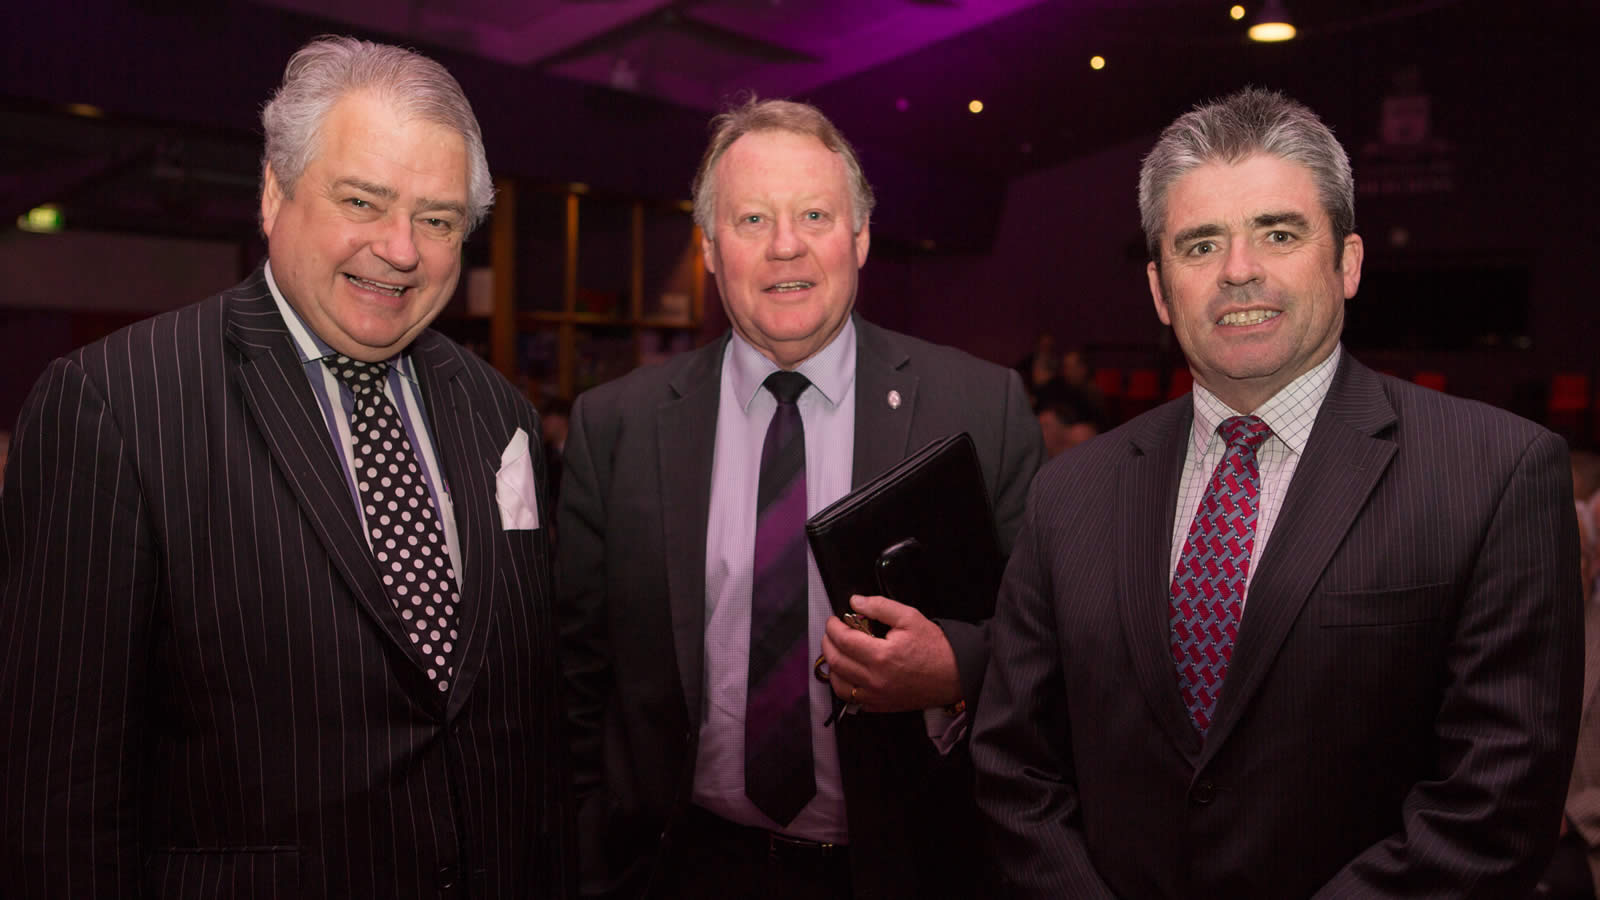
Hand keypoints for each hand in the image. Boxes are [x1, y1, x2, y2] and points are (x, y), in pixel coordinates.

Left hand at [820, 594, 961, 711]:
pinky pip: (852, 700)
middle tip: (832, 632)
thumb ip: (880, 606)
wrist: (955, 675)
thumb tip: (856, 602)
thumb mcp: (910, 617)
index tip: (834, 619)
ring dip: (832, 666)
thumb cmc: (936, 647)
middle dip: (827, 643)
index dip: (833, 627)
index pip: (843, 640)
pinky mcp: (881, 706)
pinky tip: (849, 673)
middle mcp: (875, 679)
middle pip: (835, 662)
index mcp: (881, 656)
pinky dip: (844, 686)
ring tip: (837, 652)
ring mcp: (876, 696)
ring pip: (838, 684)